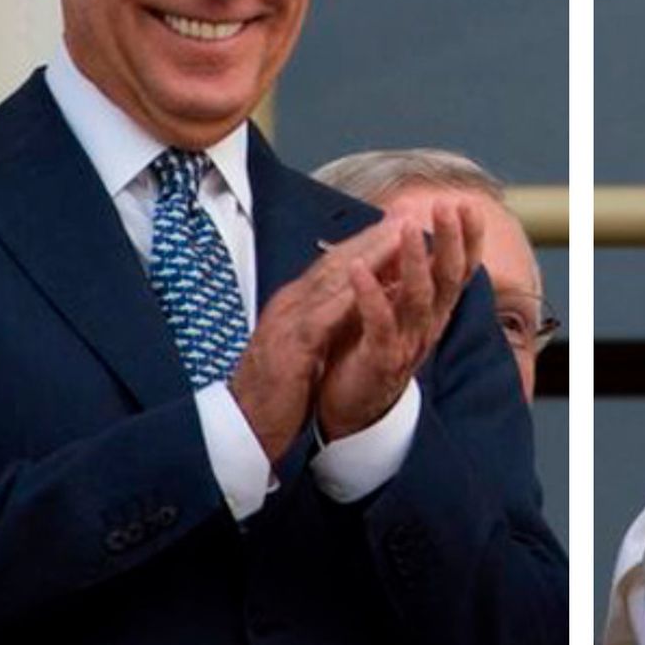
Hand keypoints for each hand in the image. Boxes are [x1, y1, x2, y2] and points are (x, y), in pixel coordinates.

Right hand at [228, 220, 407, 463]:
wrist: (239, 428)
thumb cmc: (273, 391)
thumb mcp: (302, 347)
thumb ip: (323, 322)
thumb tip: (353, 302)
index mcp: (293, 306)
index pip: (333, 265)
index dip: (366, 243)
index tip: (396, 225)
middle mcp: (288, 307)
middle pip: (335, 262)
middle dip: (372, 237)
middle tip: (405, 216)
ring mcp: (286, 325)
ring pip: (331, 281)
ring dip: (368, 256)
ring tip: (399, 237)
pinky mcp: (288, 351)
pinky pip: (321, 319)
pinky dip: (347, 299)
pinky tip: (371, 285)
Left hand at [315, 199, 484, 440]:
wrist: (352, 405)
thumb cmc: (370, 346)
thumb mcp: (394, 302)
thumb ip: (402, 268)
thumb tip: (406, 220)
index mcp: (434, 308)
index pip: (459, 269)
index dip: (467, 238)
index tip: (466, 204)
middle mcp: (428, 323)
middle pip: (447, 277)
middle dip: (450, 240)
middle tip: (447, 206)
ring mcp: (407, 342)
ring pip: (419, 298)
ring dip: (415, 261)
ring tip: (409, 228)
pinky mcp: (382, 360)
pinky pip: (380, 325)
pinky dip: (370, 295)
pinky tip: (358, 269)